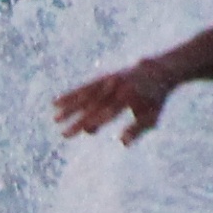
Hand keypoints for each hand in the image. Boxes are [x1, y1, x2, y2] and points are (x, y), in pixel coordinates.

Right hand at [53, 55, 176, 144]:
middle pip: (93, 105)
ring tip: (55, 117)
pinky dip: (71, 95)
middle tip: (63, 134)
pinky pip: (84, 87)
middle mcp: (115, 87)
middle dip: (78, 120)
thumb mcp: (151, 116)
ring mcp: (108, 81)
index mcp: (128, 97)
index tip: (83, 132)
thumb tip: (122, 143)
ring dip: (69, 106)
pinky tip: (57, 102)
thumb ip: (137, 129)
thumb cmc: (155, 100)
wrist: (157, 70)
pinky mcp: (103, 78)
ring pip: (85, 94)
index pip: (108, 112)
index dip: (95, 121)